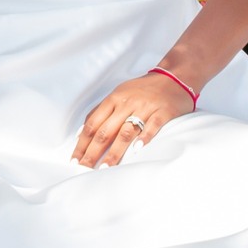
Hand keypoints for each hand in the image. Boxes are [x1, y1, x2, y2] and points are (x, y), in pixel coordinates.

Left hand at [71, 71, 194, 167]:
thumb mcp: (118, 95)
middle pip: (106, 130)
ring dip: (114, 152)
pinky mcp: (163, 111)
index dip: (82, 143)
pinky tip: (137, 151)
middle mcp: (126, 103)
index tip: (75, 160)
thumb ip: (101, 111)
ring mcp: (145, 107)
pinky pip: (153, 125)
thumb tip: (81, 133)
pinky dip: (145, 138)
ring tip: (106, 168)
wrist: (173, 78)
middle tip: (84, 169)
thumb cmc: (142, 90)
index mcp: (113, 99)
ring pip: (126, 131)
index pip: (93, 124)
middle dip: (93, 152)